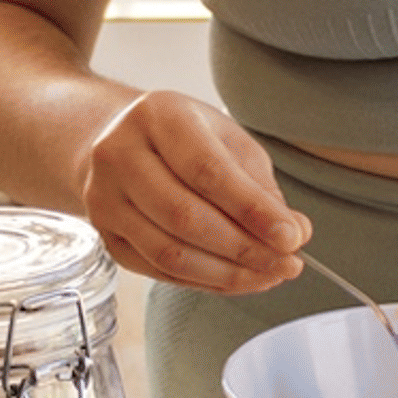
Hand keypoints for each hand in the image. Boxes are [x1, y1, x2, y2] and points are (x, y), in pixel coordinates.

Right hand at [78, 92, 308, 292]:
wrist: (121, 143)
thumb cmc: (185, 139)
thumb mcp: (228, 142)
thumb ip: (261, 187)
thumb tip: (295, 233)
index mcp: (158, 115)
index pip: (208, 171)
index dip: (253, 210)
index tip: (292, 239)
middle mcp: (119, 154)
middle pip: (185, 217)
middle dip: (244, 249)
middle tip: (287, 265)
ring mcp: (103, 197)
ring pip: (168, 252)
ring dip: (226, 274)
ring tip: (268, 276)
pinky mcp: (104, 234)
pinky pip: (157, 270)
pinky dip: (203, 282)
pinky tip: (236, 279)